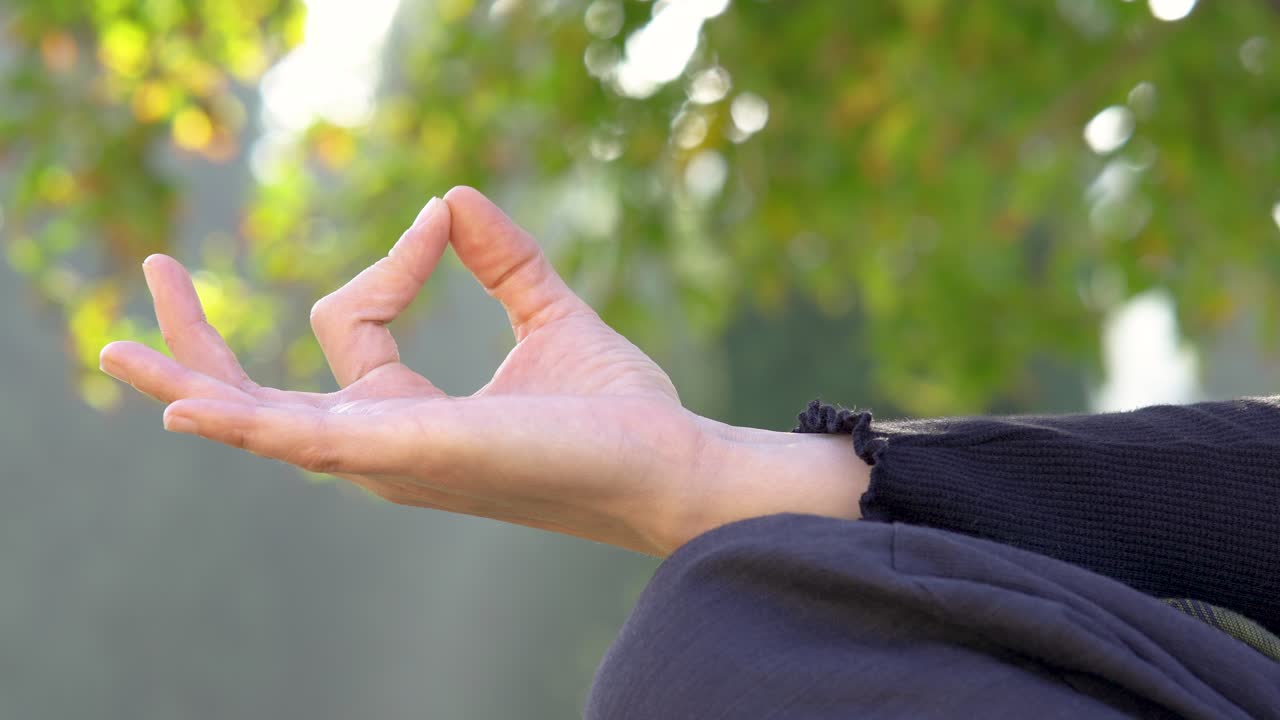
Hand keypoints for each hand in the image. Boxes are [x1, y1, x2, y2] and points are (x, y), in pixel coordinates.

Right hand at [99, 187, 867, 555]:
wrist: (667, 462)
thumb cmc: (613, 411)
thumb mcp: (547, 315)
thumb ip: (501, 259)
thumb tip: (454, 197)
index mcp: (408, 414)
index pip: (353, 320)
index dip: (397, 256)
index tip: (447, 221)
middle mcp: (384, 444)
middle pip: (264, 395)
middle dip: (203, 346)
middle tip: (156, 272)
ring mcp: (389, 456)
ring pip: (262, 420)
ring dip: (191, 380)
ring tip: (118, 347)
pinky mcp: (408, 452)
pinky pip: (304, 439)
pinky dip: (240, 424)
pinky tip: (185, 408)